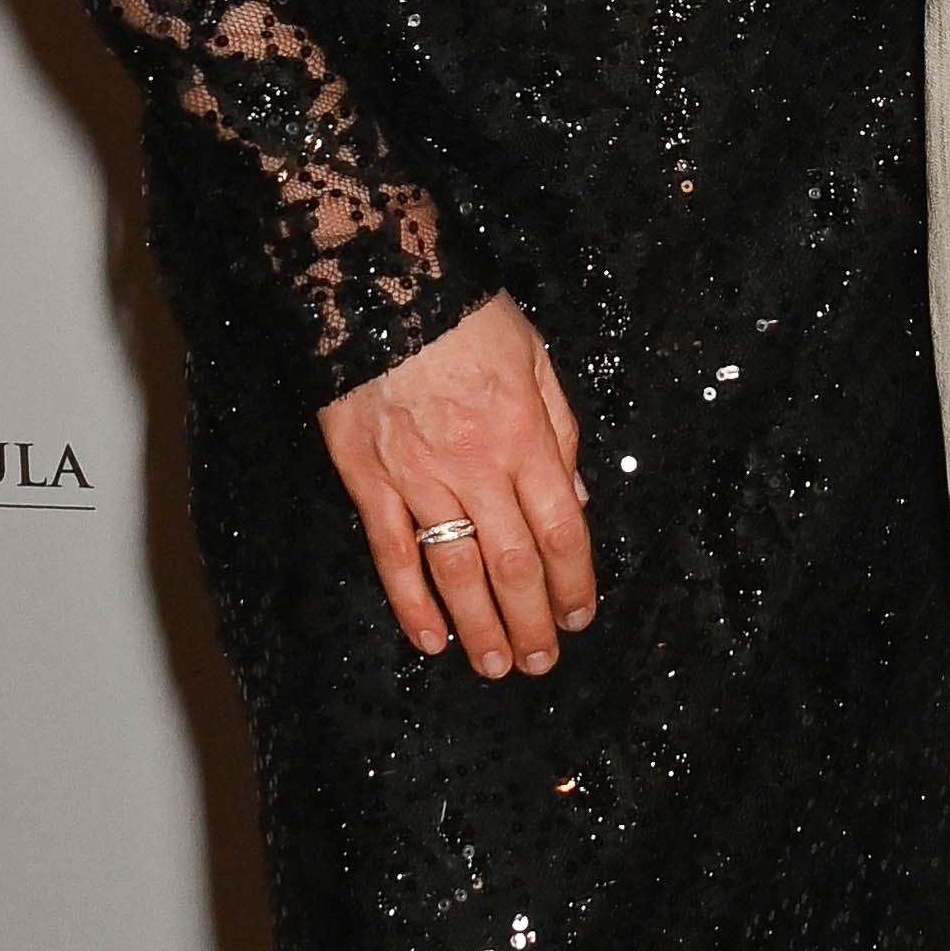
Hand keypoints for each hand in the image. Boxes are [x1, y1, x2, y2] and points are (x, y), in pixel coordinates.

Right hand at [318, 292, 597, 681]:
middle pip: (512, 562)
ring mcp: (418, 477)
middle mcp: (476, 465)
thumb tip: (576, 499)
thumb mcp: (534, 357)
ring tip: (497, 666)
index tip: (580, 616)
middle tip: (542, 662)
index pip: (561, 527)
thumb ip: (559, 430)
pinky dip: (411, 601)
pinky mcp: (368, 480)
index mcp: (523, 434)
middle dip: (533, 620)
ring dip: (481, 626)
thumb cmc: (464, 316)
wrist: (380, 284)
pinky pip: (393, 553)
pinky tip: (431, 638)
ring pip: (456, 569)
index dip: (574, 581)